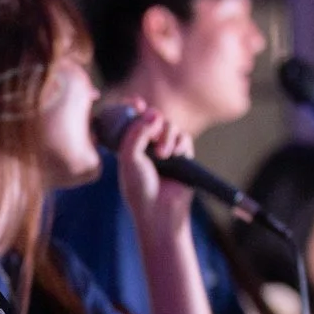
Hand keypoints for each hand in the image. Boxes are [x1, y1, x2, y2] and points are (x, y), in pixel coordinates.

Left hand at [110, 101, 196, 245]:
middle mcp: (148, 145)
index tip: (136, 103)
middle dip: (154, 120)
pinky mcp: (183, 156)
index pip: (132, 118)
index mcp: (130, 144)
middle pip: (154, 118)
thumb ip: (136, 132)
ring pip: (170, 126)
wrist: (159, 210)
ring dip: (167, 134)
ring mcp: (166, 149)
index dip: (134, 107)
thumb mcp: (129, 158)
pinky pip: (184, 137)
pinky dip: (179, 142)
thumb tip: (153, 113)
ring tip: (162, 154)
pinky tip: (173, 154)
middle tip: (152, 129)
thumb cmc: (138, 187)